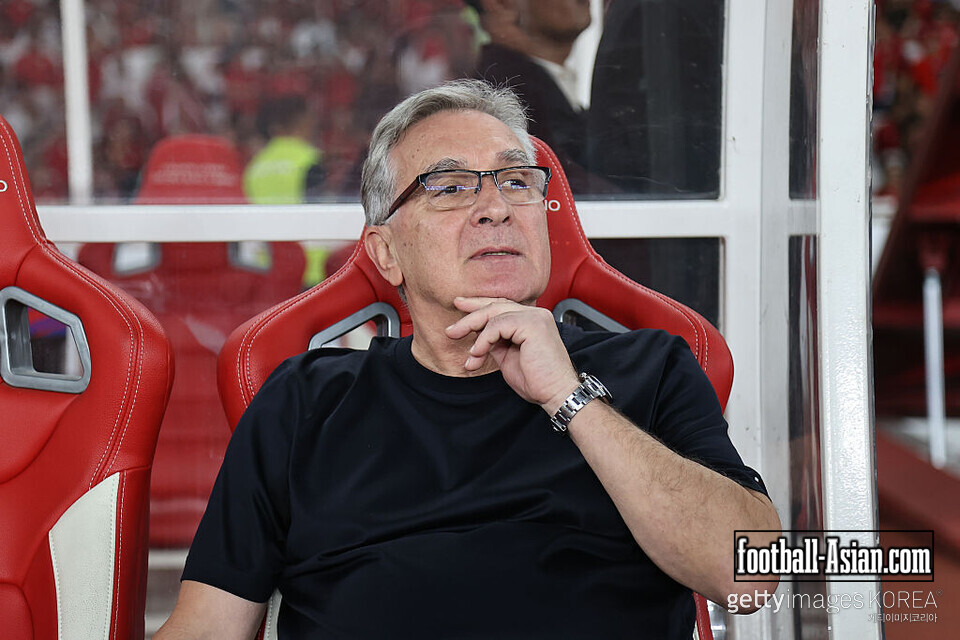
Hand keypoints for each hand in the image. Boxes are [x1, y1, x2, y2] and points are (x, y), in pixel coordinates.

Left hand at [445, 297, 579, 412]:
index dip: (478, 306)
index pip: (501, 306)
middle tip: (451, 330)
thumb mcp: (507, 357)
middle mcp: (535, 314)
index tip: (459, 307)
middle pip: (495, 306)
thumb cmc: (537, 380)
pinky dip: (484, 340)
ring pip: (493, 313)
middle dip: (470, 316)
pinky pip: (497, 325)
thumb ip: (495, 342)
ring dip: (473, 331)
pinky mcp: (532, 324)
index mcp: (531, 320)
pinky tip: (477, 354)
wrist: (555, 393)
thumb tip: (476, 336)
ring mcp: (535, 317)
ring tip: (467, 352)